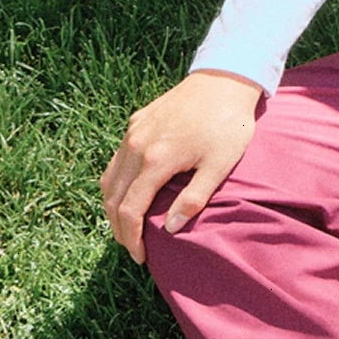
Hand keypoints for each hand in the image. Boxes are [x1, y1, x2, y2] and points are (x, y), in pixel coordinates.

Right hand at [100, 69, 263, 261]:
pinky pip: (117, 160)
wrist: (224, 81)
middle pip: (113, 198)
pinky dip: (116, 183)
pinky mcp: (136, 122)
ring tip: (127, 226)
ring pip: (109, 179)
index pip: (130, 210)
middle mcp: (136, 146)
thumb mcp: (219, 164)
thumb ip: (194, 198)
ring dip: (113, 207)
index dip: (132, 238)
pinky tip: (130, 192)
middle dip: (118, 228)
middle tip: (132, 247)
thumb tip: (171, 230)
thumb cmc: (228, 124)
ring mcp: (133, 132)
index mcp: (155, 160)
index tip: (140, 257)